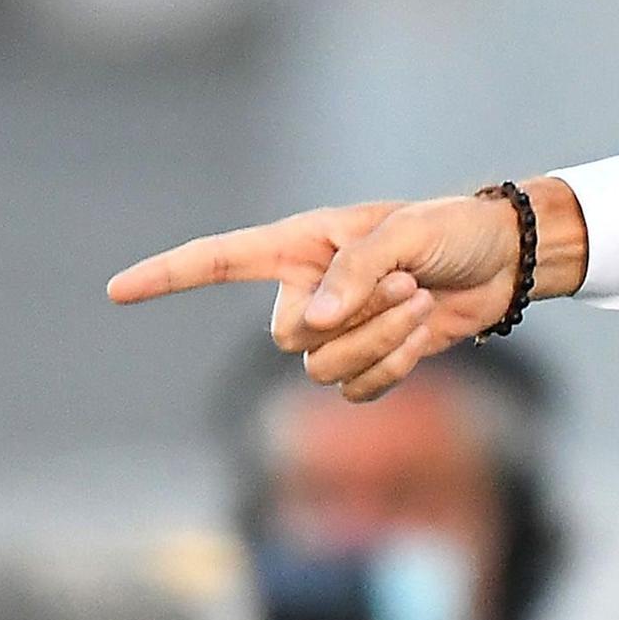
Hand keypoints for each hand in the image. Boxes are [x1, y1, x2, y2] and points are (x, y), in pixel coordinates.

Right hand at [104, 182, 585, 400]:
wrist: (503, 260)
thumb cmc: (450, 230)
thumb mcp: (403, 235)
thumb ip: (353, 274)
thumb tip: (307, 327)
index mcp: (298, 246)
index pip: (217, 261)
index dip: (166, 275)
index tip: (116, 290)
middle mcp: (306, 290)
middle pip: (285, 338)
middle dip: (350, 320)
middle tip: (404, 284)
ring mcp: (335, 331)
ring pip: (322, 370)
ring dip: (378, 342)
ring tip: (417, 302)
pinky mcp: (368, 360)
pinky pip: (357, 389)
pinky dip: (390, 369)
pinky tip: (420, 336)